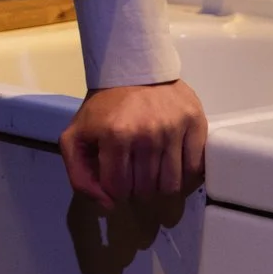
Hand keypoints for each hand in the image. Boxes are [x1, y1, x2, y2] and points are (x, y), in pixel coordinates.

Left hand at [59, 79, 206, 209]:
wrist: (135, 68)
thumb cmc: (105, 106)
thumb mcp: (76, 136)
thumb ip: (79, 175)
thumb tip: (107, 205)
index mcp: (114, 136)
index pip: (117, 189)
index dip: (114, 190)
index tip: (115, 177)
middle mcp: (147, 134)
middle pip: (145, 190)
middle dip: (136, 188)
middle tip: (134, 172)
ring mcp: (174, 129)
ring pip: (171, 185)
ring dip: (160, 185)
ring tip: (153, 170)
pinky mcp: (195, 123)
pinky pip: (194, 170)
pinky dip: (184, 174)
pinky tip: (173, 163)